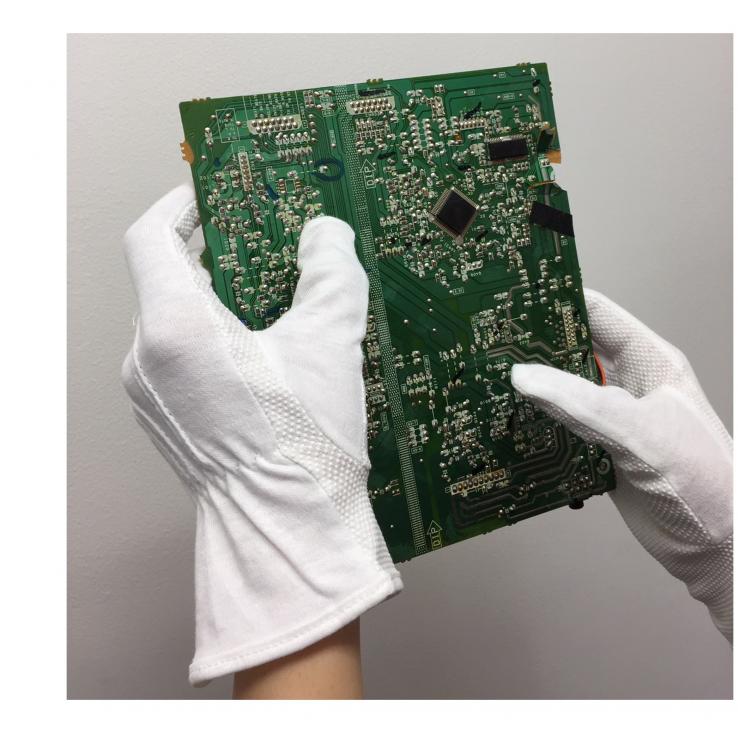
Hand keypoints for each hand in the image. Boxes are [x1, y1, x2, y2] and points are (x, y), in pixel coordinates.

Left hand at [121, 184, 401, 685]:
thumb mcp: (330, 343)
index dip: (182, 204)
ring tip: (277, 301)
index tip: (216, 194)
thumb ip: (330, 273)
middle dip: (218, 255)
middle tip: (269, 244)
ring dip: (221, 300)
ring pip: (178, 321)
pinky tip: (266, 352)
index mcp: (176, 328)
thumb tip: (326, 235)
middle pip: (169, 278)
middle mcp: (147, 358)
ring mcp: (152, 394)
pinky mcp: (168, 419)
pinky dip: (216, 339)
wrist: (286, 528)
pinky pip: (182, 358)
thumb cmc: (301, 444)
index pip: (152, 236)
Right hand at [511, 289, 731, 641]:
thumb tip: (526, 377)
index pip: (597, 314)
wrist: (719, 546)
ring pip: (562, 395)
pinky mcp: (601, 453)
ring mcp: (614, 421)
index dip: (556, 302)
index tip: (514, 299)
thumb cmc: (707, 484)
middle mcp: (630, 386)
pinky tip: (516, 433)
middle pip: (571, 353)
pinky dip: (538, 433)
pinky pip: (561, 433)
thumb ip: (583, 403)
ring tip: (492, 386)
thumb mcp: (643, 433)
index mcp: (650, 362)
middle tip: (490, 346)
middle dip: (534, 350)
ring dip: (533, 395)